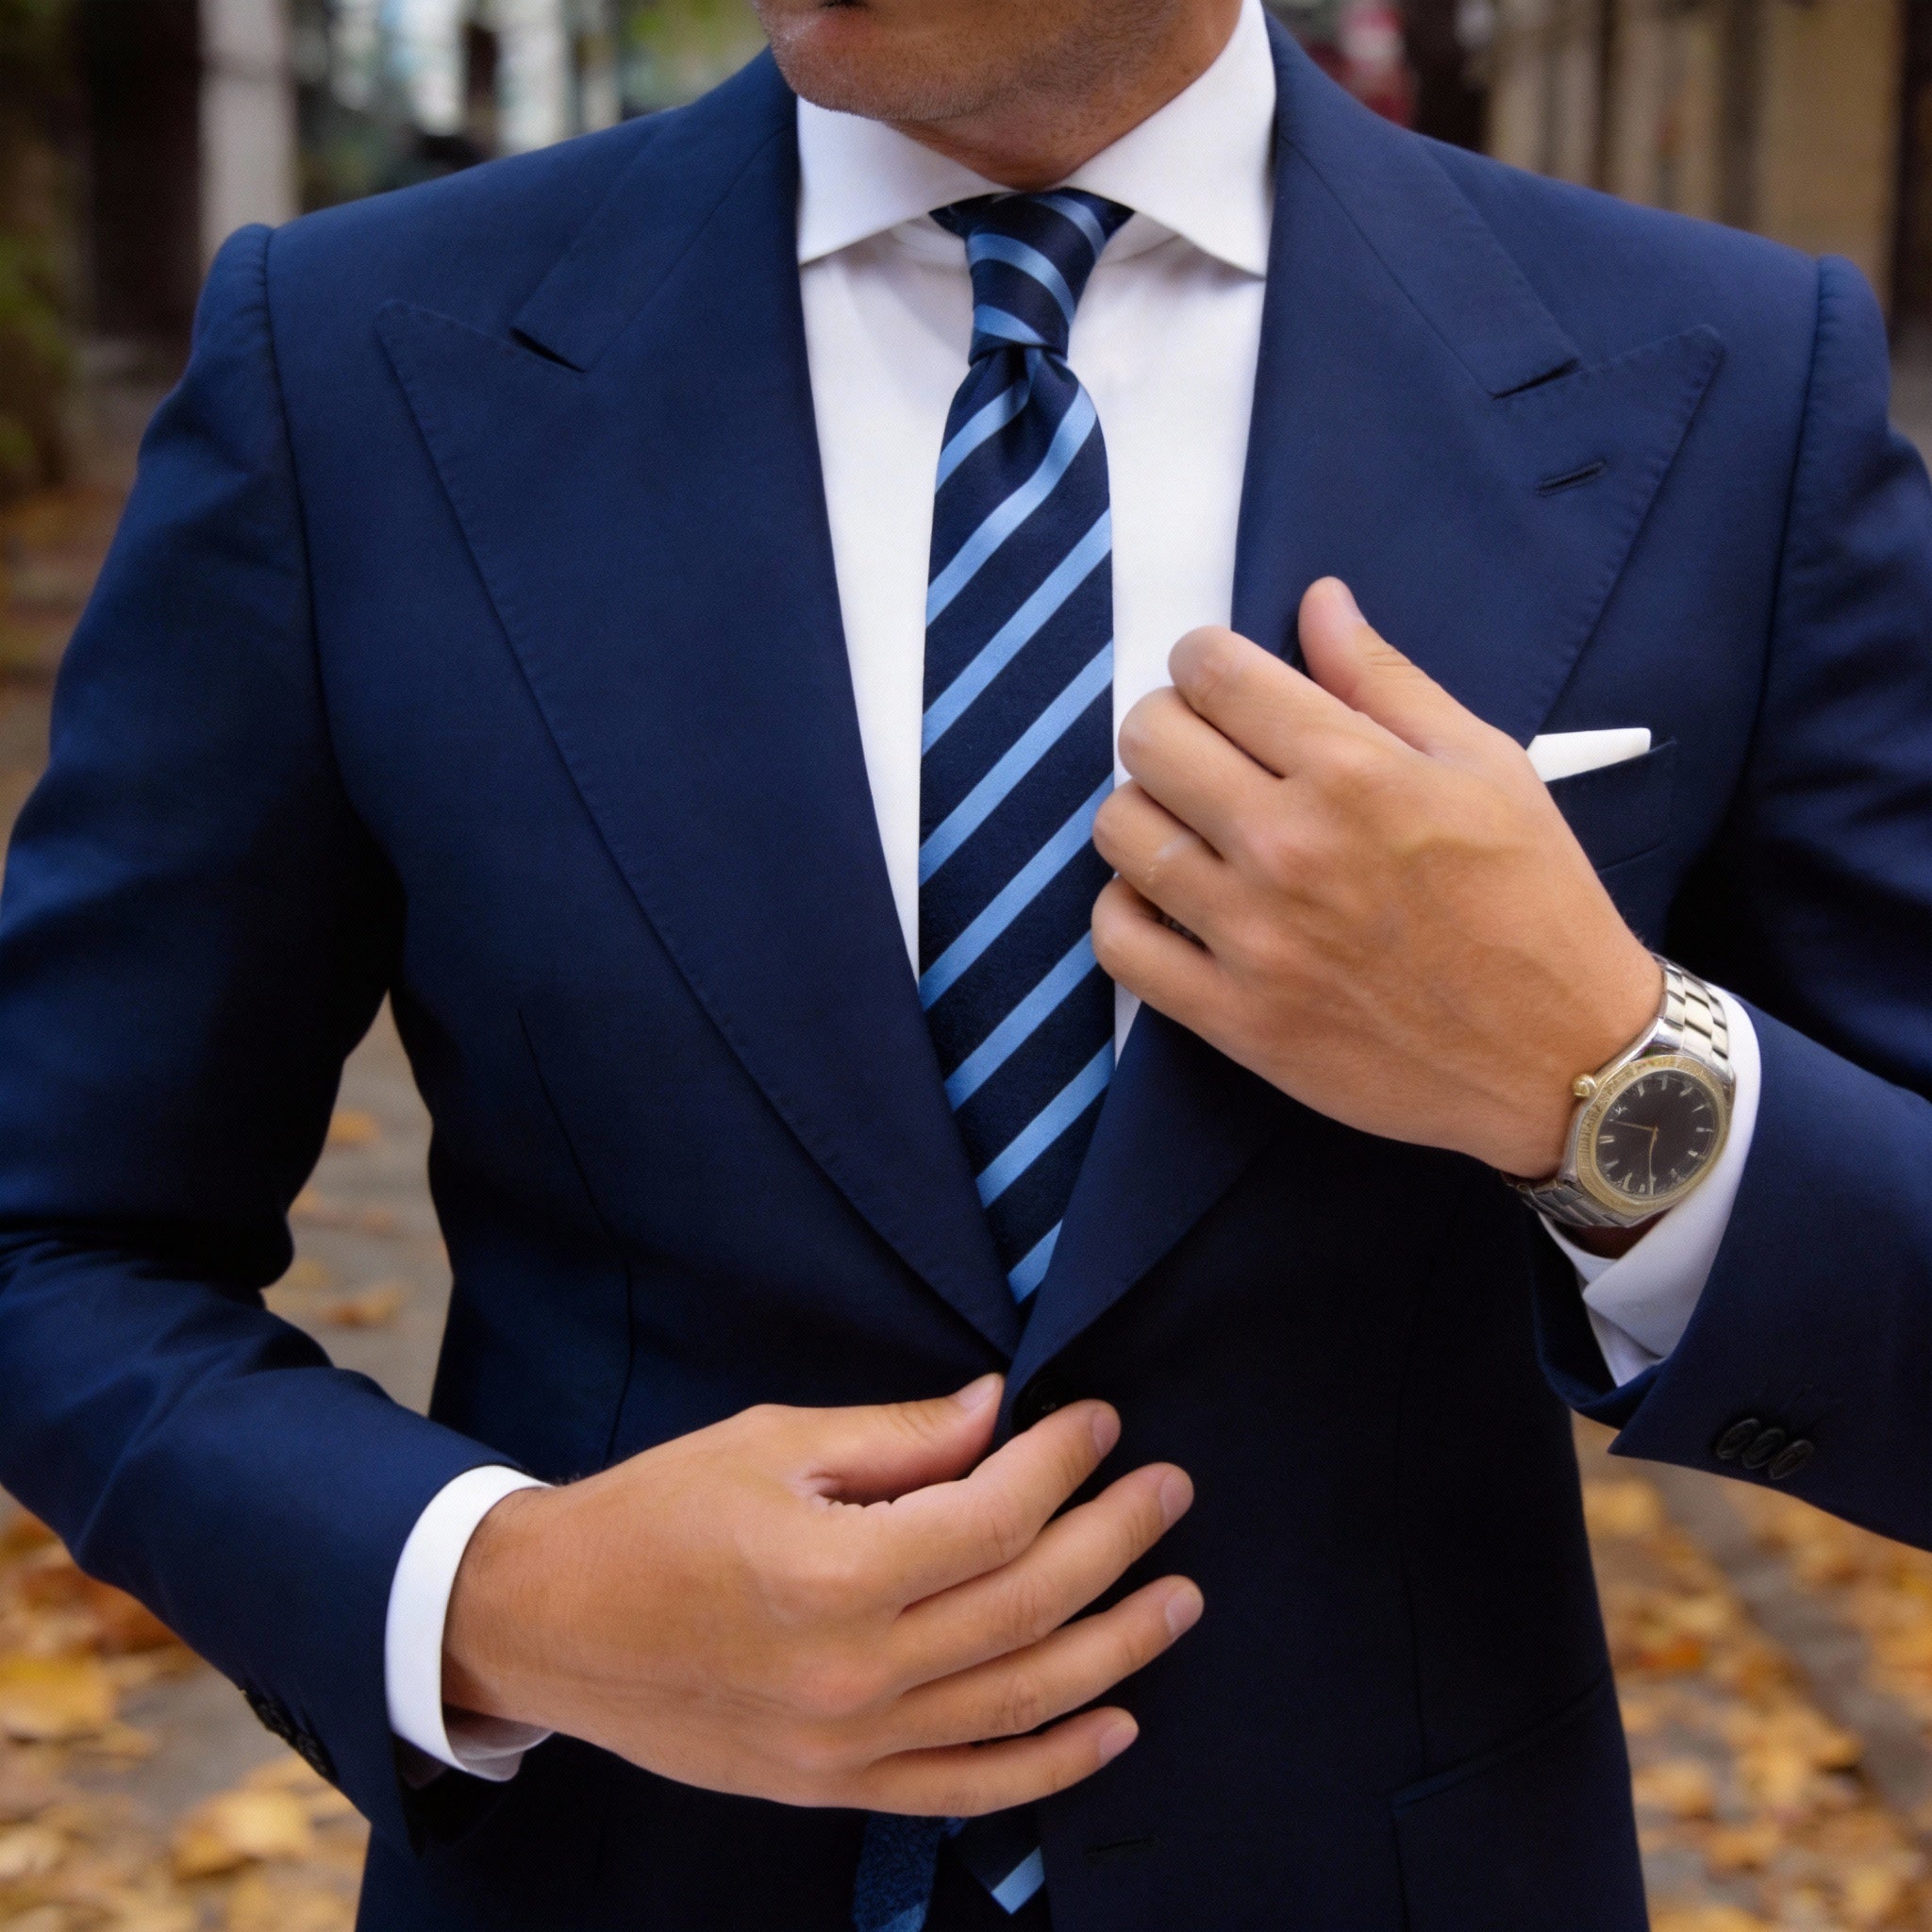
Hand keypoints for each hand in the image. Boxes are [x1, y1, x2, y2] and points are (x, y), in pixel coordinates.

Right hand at [443, 1376, 1198, 1814]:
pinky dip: (1050, 1766)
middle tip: (1170, 1491)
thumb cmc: (654, 1514)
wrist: (550, 1623)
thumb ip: (898, 1436)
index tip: (1100, 1422)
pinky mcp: (834, 1788)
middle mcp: (849, 1673)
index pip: (992, 1516)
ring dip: (1115, 1650)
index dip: (1061, 1462)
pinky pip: (967, 1789)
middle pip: (1026, 1608)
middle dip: (1115, 1544)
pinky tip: (1114, 1723)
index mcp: (830, 1574)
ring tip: (1178, 1598)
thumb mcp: (771, 1442)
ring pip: (1018, 1703)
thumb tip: (999, 1412)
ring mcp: (845, 1747)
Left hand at [1090, 578, 1661, 1179]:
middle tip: (1205, 749)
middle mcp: (1288, 847)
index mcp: (1353, 772)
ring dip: (1144, 812)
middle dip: (1168, 724)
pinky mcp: (1234, 1018)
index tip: (1219, 679)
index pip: (1212, 673)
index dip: (1202, 659)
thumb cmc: (1535, 902)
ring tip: (1189, 825)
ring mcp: (1253, 938)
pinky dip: (1126, 909)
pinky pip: (1119, 943)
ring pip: (1121, 832)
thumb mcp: (1485, 765)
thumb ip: (1386, 680)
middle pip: (1148, 740)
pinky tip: (1167, 899)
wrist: (1562, 1057)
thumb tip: (1317, 601)